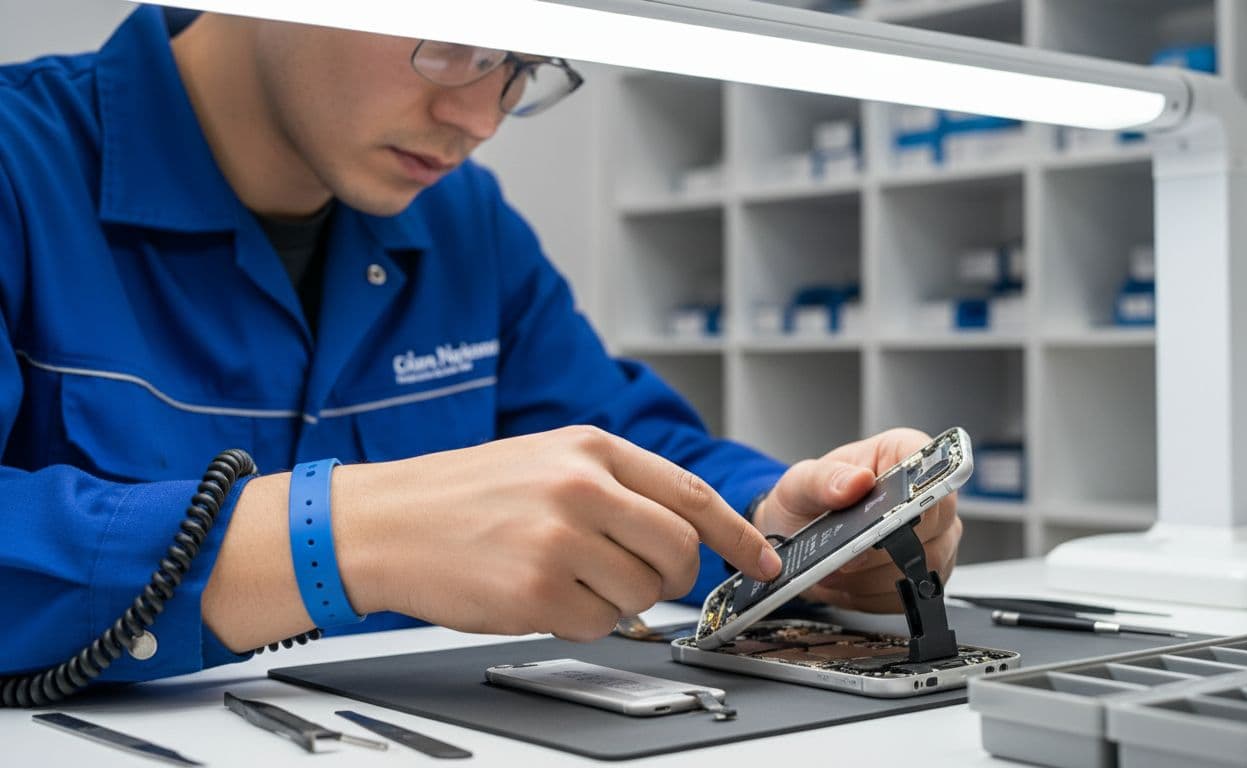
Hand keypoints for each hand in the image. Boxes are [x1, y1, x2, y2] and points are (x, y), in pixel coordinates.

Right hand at [334, 426, 781, 640]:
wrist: (385, 521)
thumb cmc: (464, 494)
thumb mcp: (548, 459)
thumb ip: (618, 486)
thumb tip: (686, 530)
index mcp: (590, 449)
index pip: (692, 495)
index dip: (736, 535)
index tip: (763, 561)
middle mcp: (581, 488)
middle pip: (678, 551)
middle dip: (672, 576)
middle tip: (637, 576)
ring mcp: (560, 541)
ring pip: (642, 594)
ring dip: (616, 600)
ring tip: (564, 575)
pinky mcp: (537, 591)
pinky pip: (599, 624)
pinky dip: (580, 620)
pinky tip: (538, 593)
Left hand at [749, 428, 961, 612]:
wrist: (800, 536)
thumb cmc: (809, 502)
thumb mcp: (801, 483)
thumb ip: (824, 480)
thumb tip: (856, 482)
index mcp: (904, 456)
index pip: (934, 471)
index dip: (915, 498)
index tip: (888, 518)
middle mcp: (930, 497)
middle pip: (932, 528)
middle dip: (881, 547)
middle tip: (844, 551)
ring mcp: (936, 539)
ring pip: (921, 569)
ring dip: (870, 576)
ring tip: (838, 567)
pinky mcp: (927, 577)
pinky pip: (908, 596)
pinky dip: (871, 596)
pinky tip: (849, 582)